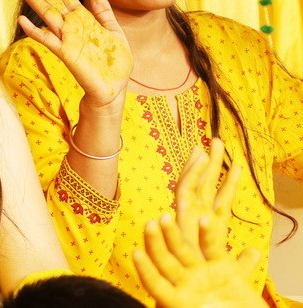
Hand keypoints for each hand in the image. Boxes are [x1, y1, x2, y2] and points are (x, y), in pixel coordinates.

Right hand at [15, 0, 132, 106]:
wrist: (114, 88)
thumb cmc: (114, 64)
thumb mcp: (114, 32)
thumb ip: (104, 13)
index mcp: (82, 19)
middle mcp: (71, 26)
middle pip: (49, 0)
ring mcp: (66, 39)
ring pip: (46, 14)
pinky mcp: (66, 54)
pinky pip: (48, 40)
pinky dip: (35, 30)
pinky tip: (22, 20)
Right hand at [133, 140, 264, 307]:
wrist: (189, 299)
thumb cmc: (207, 287)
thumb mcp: (231, 272)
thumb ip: (241, 260)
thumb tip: (253, 252)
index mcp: (207, 229)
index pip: (219, 199)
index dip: (227, 180)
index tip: (235, 163)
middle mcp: (194, 220)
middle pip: (203, 185)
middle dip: (210, 163)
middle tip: (216, 141)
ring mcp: (186, 217)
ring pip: (192, 183)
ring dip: (199, 162)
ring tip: (207, 143)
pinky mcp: (179, 218)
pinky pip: (183, 191)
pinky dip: (189, 175)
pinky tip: (198, 160)